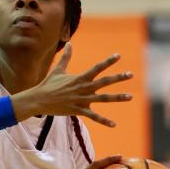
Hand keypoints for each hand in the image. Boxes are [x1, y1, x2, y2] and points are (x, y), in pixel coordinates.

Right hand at [11, 43, 132, 125]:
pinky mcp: (78, 110)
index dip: (108, 61)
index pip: (97, 68)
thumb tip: (70, 44)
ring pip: (103, 99)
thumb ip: (66, 58)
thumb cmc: (48, 84)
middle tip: (130, 74)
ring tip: (129, 96)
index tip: (118, 56)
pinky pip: (93, 117)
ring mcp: (81, 99)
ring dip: (117, 98)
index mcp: (80, 78)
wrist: (39, 100)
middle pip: (104, 82)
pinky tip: (113, 124)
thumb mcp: (58, 70)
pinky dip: (103, 121)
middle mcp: (83, 88)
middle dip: (118, 78)